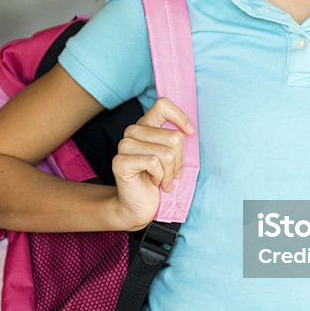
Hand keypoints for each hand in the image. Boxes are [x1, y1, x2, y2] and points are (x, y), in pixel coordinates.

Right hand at [111, 97, 193, 230]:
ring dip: (169, 172)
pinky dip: (160, 177)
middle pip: (173, 137)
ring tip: (162, 179)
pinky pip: (154, 163)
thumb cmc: (159, 180)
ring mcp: (124, 146)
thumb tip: (189, 130)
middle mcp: (133, 131)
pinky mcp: (120, 162)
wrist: (139, 207)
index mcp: (145, 124)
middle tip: (172, 173)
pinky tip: (154, 182)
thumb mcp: (172, 156)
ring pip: (166, 153)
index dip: (180, 117)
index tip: (189, 133)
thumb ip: (176, 139)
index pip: (163, 104)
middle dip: (179, 160)